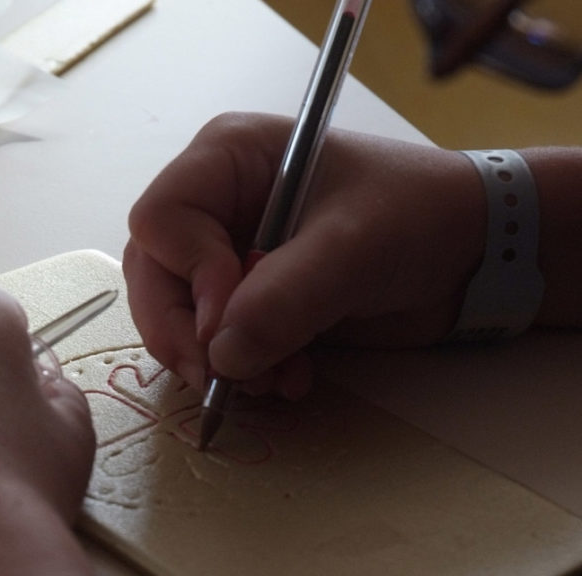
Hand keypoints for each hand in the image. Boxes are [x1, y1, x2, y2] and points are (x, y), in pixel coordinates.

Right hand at [123, 112, 485, 398]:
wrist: (469, 253)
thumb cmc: (417, 215)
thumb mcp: (352, 249)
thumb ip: (285, 298)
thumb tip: (221, 357)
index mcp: (227, 159)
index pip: (161, 220)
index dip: (185, 275)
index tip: (226, 322)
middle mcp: (213, 204)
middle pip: (154, 274)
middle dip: (185, 332)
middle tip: (221, 379)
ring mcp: (225, 251)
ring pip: (176, 314)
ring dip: (218, 359)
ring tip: (278, 380)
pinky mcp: (245, 295)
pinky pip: (214, 339)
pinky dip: (243, 367)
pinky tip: (290, 376)